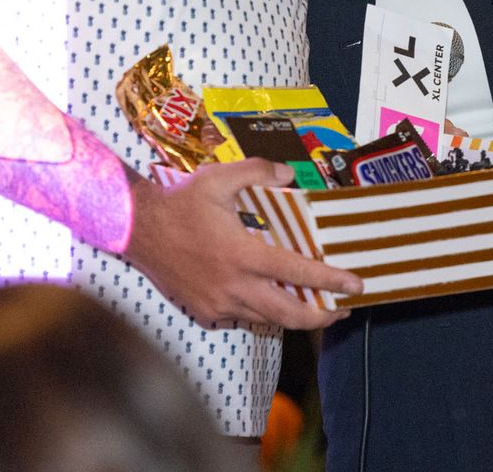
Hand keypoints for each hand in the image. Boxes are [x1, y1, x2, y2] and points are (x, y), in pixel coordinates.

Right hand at [123, 158, 363, 330]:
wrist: (137, 229)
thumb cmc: (180, 203)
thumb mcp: (219, 177)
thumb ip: (258, 172)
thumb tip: (290, 176)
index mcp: (243, 254)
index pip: (298, 273)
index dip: (331, 281)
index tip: (356, 285)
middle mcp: (234, 286)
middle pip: (290, 315)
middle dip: (323, 316)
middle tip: (343, 310)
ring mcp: (219, 304)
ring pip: (267, 320)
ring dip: (293, 316)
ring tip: (314, 306)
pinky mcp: (205, 312)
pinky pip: (242, 318)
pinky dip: (261, 312)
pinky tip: (269, 298)